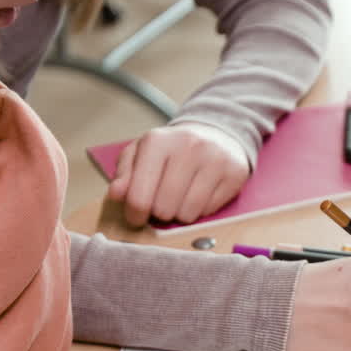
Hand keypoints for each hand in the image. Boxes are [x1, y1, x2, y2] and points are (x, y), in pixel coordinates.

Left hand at [108, 122, 250, 226]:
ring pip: (187, 214)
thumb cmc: (171, 150)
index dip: (134, 214)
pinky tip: (198, 194)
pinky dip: (200, 210)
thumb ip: (125, 175)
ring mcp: (214, 160)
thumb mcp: (141, 155)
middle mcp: (188, 147)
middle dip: (160, 212)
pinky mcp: (234, 173)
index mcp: (157, 141)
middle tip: (162, 202)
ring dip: (180, 213)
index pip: (139, 196)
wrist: (215, 134)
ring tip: (180, 198)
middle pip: (164, 209)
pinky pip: (209, 211)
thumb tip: (116, 194)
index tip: (136, 216)